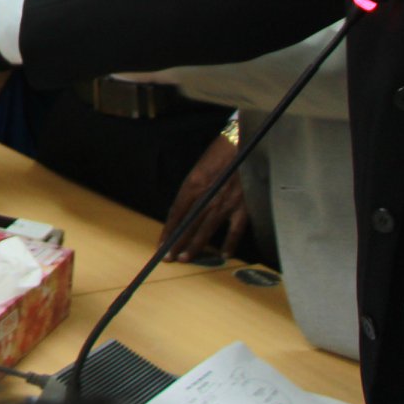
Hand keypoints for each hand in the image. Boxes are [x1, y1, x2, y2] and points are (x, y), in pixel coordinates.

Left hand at [160, 131, 249, 262]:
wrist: (242, 145)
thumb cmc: (218, 155)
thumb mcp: (197, 170)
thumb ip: (191, 191)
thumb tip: (184, 211)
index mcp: (192, 185)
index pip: (176, 213)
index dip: (168, 230)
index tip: (161, 243)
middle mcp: (206, 196)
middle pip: (188, 224)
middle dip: (177, 242)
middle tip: (168, 257)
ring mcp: (224, 203)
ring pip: (206, 229)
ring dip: (195, 246)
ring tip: (185, 258)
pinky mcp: (242, 207)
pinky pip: (235, 230)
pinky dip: (230, 244)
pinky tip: (223, 255)